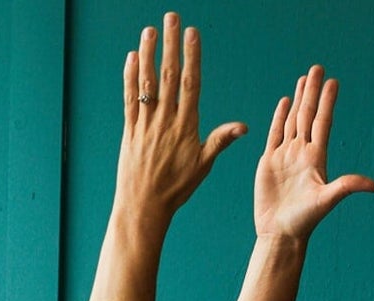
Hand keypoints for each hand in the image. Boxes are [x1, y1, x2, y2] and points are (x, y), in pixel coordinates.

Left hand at [115, 15, 245, 226]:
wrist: (143, 208)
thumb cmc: (175, 189)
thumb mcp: (202, 166)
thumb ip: (221, 141)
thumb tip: (244, 127)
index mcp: (186, 126)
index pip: (190, 84)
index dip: (191, 56)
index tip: (191, 33)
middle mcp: (165, 121)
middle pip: (168, 75)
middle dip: (170, 44)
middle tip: (171, 18)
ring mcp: (145, 125)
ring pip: (146, 83)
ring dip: (147, 54)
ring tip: (149, 30)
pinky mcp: (129, 132)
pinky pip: (130, 100)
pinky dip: (130, 78)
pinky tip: (131, 58)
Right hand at [253, 65, 373, 240]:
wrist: (280, 233)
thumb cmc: (305, 220)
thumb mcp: (327, 200)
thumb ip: (347, 186)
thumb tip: (373, 185)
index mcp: (316, 157)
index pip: (323, 122)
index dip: (328, 102)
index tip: (334, 81)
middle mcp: (302, 152)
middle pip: (308, 114)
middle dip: (313, 92)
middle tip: (318, 68)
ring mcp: (285, 156)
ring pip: (293, 120)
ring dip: (299, 99)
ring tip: (304, 79)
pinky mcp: (268, 162)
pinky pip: (275, 134)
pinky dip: (280, 117)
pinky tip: (285, 102)